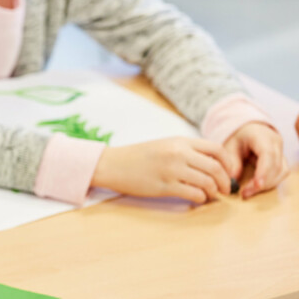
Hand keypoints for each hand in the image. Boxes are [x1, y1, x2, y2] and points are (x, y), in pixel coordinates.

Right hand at [93, 137, 237, 203]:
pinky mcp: (165, 186)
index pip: (216, 149)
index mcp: (180, 141)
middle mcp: (178, 153)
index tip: (229, 172)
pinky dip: (201, 199)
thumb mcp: (165, 145)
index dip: (228, 163)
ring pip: (207, 182)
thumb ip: (186, 151)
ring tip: (210, 195)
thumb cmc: (138, 156)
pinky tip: (197, 199)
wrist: (112, 164)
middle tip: (225, 189)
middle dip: (225, 181)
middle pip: (215, 167)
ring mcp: (172, 170)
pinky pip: (193, 194)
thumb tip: (212, 164)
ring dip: (213, 191)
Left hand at [223, 122, 287, 197]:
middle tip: (245, 194)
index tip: (256, 185)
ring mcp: (282, 151)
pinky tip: (256, 188)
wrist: (250, 129)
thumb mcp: (230, 146)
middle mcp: (276, 143)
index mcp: (262, 136)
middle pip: (276, 166)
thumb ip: (232, 161)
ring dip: (267, 185)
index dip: (264, 171)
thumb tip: (233, 180)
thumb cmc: (238, 138)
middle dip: (262, 183)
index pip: (268, 154)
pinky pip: (281, 174)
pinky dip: (271, 183)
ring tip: (248, 192)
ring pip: (282, 172)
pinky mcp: (282, 160)